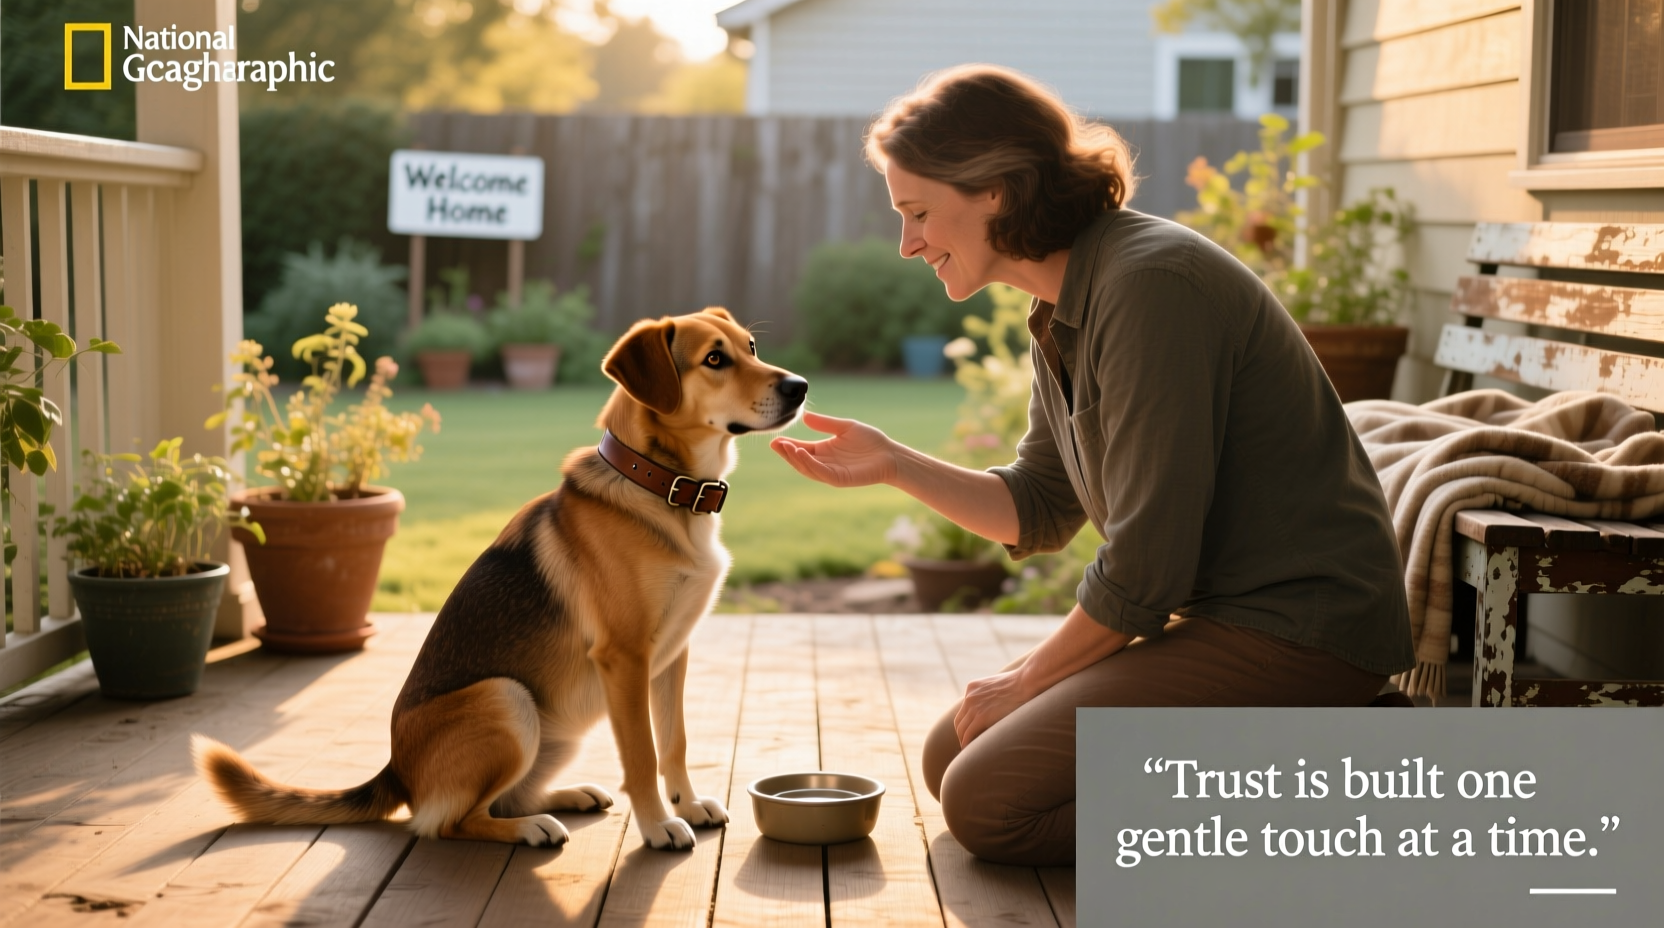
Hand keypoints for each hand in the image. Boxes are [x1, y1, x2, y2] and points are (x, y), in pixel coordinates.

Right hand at [769, 412, 900, 487]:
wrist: (890, 454)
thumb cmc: (870, 441)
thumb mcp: (845, 427)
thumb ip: (826, 423)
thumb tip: (805, 417)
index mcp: (824, 451)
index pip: (801, 448)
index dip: (788, 445)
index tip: (775, 439)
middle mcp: (825, 463)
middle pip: (800, 459)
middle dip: (787, 453)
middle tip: (774, 444)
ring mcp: (831, 472)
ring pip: (808, 468)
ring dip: (795, 459)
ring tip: (786, 447)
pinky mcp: (840, 479)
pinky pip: (821, 473)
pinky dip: (810, 464)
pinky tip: (803, 453)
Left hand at [953, 669, 1033, 747]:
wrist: (1027, 681)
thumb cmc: (1021, 684)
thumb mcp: (999, 686)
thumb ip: (992, 696)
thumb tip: (996, 708)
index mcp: (972, 687)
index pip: (964, 710)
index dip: (966, 722)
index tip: (970, 732)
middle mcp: (969, 696)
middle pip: (959, 720)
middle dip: (962, 733)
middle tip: (967, 744)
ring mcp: (973, 706)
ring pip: (961, 729)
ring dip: (963, 740)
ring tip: (969, 751)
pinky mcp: (981, 716)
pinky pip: (968, 734)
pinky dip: (966, 743)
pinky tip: (969, 751)